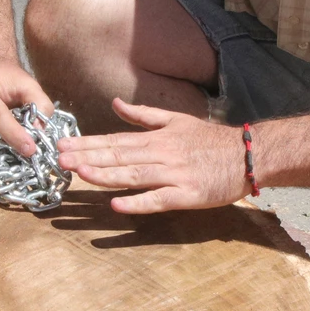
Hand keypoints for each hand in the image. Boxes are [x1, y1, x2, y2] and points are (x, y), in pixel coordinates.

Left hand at [54, 98, 246, 213]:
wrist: (249, 155)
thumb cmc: (211, 141)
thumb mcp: (176, 120)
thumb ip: (143, 116)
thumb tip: (114, 105)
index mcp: (157, 137)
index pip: (115, 140)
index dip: (88, 143)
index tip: (63, 145)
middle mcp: (162, 154)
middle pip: (119, 156)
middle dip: (88, 157)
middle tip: (60, 160)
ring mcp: (174, 175)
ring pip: (134, 175)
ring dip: (106, 175)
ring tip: (80, 174)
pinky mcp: (188, 195)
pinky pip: (159, 200)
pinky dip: (138, 203)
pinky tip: (116, 205)